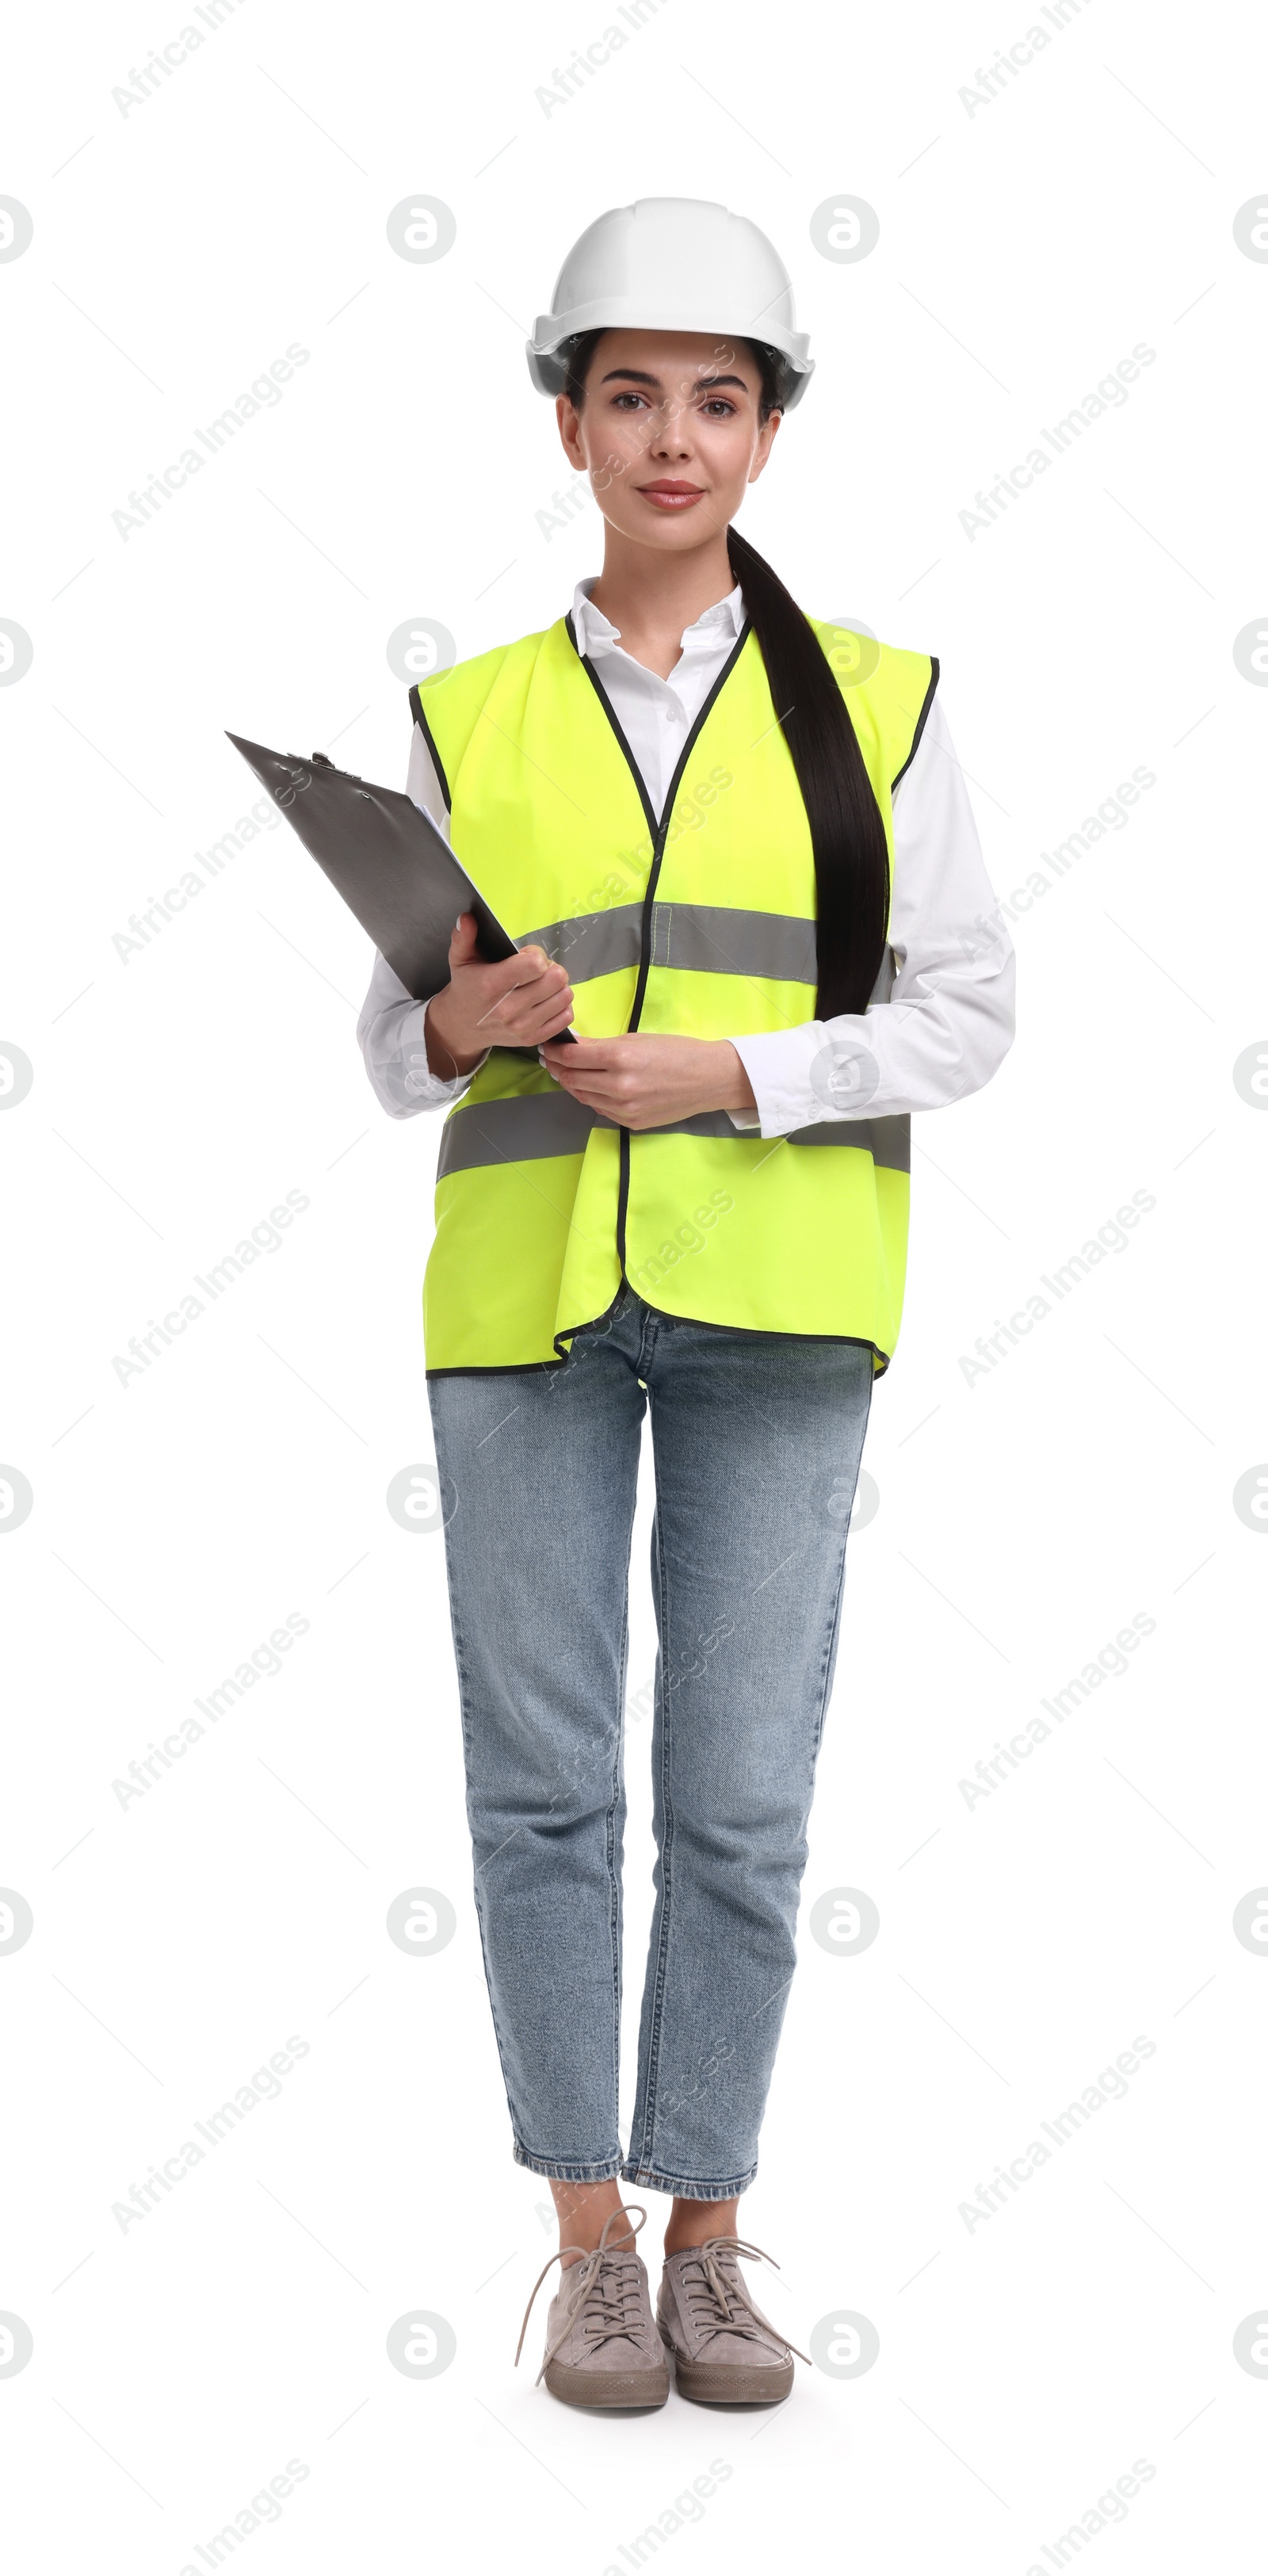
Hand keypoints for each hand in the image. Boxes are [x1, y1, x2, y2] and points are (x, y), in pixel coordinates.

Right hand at [425, 914, 573, 1076]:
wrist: (461, 1026)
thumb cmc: (466, 987)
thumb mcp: (459, 960)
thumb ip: (463, 937)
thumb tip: (466, 918)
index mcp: (492, 985)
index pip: (535, 965)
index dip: (536, 955)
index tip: (526, 957)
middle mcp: (508, 1009)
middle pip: (556, 979)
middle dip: (550, 968)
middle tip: (537, 971)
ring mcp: (522, 1027)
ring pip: (564, 996)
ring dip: (557, 987)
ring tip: (541, 985)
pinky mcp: (533, 1038)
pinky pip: (566, 1017)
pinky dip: (560, 1005)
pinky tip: (546, 1001)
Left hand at [538, 1032, 756, 1129]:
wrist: (709, 1079)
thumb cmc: (676, 1051)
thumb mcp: (637, 1039)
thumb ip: (601, 1046)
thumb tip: (572, 1045)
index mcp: (619, 1059)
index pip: (572, 1056)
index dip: (554, 1050)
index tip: (547, 1045)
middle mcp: (618, 1087)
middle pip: (572, 1078)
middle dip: (558, 1067)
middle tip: (550, 1059)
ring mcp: (624, 1109)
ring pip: (583, 1096)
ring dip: (572, 1084)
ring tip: (567, 1072)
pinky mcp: (631, 1122)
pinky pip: (600, 1109)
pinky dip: (591, 1097)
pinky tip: (591, 1086)